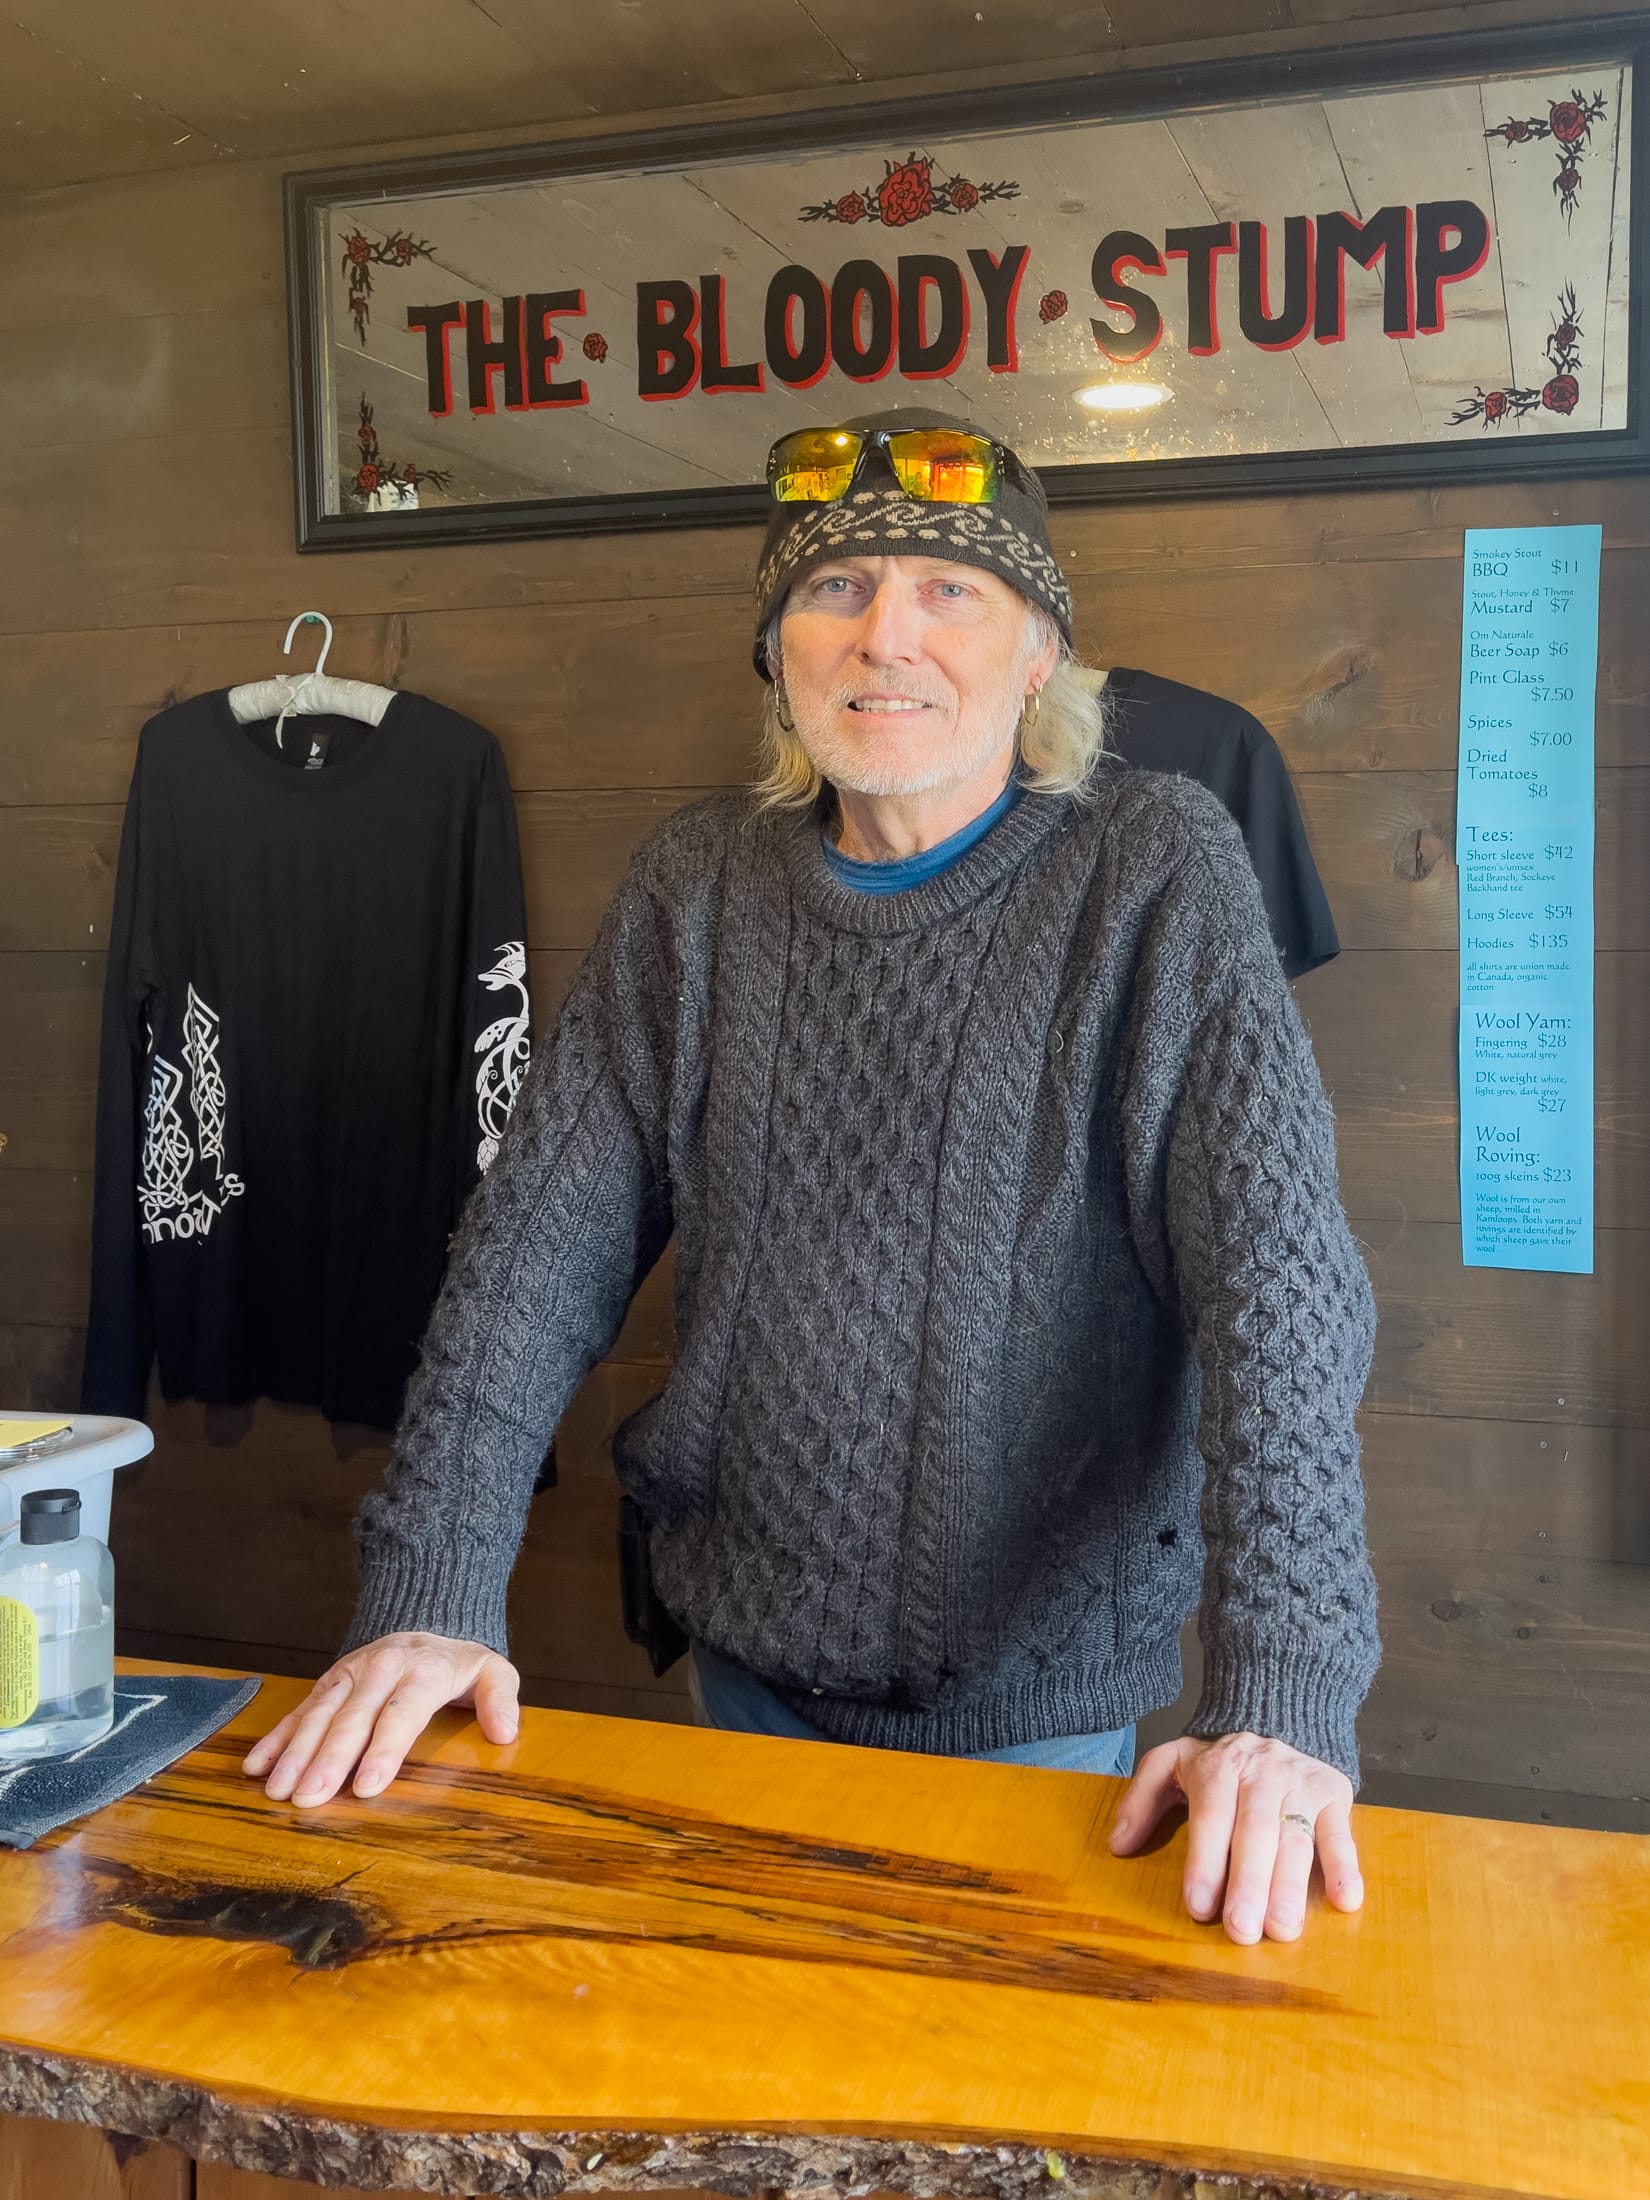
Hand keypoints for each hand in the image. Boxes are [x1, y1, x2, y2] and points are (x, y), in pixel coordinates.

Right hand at [240, 1633, 519, 1806]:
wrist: (426, 1617)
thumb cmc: (458, 1662)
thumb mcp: (492, 1670)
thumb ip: (501, 1697)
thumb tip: (505, 1731)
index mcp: (422, 1670)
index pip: (401, 1712)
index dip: (384, 1749)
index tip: (366, 1787)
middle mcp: (380, 1669)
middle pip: (352, 1717)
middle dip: (328, 1759)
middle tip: (309, 1799)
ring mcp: (349, 1674)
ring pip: (319, 1714)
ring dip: (296, 1753)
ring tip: (279, 1791)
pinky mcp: (328, 1682)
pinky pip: (298, 1710)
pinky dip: (276, 1738)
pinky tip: (256, 1767)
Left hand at [1108, 1731, 1361, 1943]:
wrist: (1278, 1711)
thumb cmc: (1218, 1758)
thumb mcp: (1171, 1762)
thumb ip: (1141, 1800)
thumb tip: (1118, 1845)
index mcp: (1218, 1767)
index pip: (1211, 1817)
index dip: (1205, 1862)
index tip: (1199, 1907)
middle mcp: (1261, 1773)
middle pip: (1255, 1832)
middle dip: (1248, 1883)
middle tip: (1242, 1931)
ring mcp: (1300, 1784)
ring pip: (1296, 1836)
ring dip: (1291, 1886)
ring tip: (1283, 1929)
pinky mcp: (1334, 1794)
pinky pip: (1341, 1832)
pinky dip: (1345, 1867)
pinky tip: (1346, 1901)